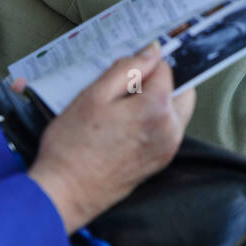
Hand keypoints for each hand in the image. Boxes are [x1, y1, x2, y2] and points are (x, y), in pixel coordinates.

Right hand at [25, 43, 195, 233]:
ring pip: (177, 110)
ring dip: (159, 101)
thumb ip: (127, 68)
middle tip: (128, 87)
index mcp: (157, 108)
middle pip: (181, 89)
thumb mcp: (93, 95)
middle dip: (160, 82)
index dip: (144, 64)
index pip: (166, 68)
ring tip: (123, 108)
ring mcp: (168, 148)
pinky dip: (154, 121)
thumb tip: (151, 52)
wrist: (64, 193)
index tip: (127, 70)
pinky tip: (124, 126)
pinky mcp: (161, 162)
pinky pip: (168, 130)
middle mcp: (170, 129)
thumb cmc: (71, 147)